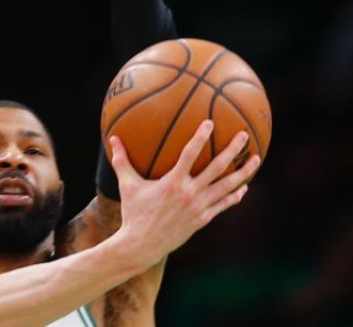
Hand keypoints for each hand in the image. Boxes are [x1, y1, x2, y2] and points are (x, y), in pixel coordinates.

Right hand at [110, 120, 259, 266]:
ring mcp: (199, 207)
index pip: (190, 154)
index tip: (211, 123)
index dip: (200, 137)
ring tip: (255, 158)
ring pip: (227, 186)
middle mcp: (189, 193)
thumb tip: (113, 138)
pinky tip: (243, 187)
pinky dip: (235, 195)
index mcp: (172, 182)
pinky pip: (223, 205)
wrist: (142, 245)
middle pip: (217, 168)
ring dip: (243, 172)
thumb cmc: (133, 212)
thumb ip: (122, 161)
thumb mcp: (127, 185)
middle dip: (233, 150)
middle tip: (244, 135)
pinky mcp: (202, 219)